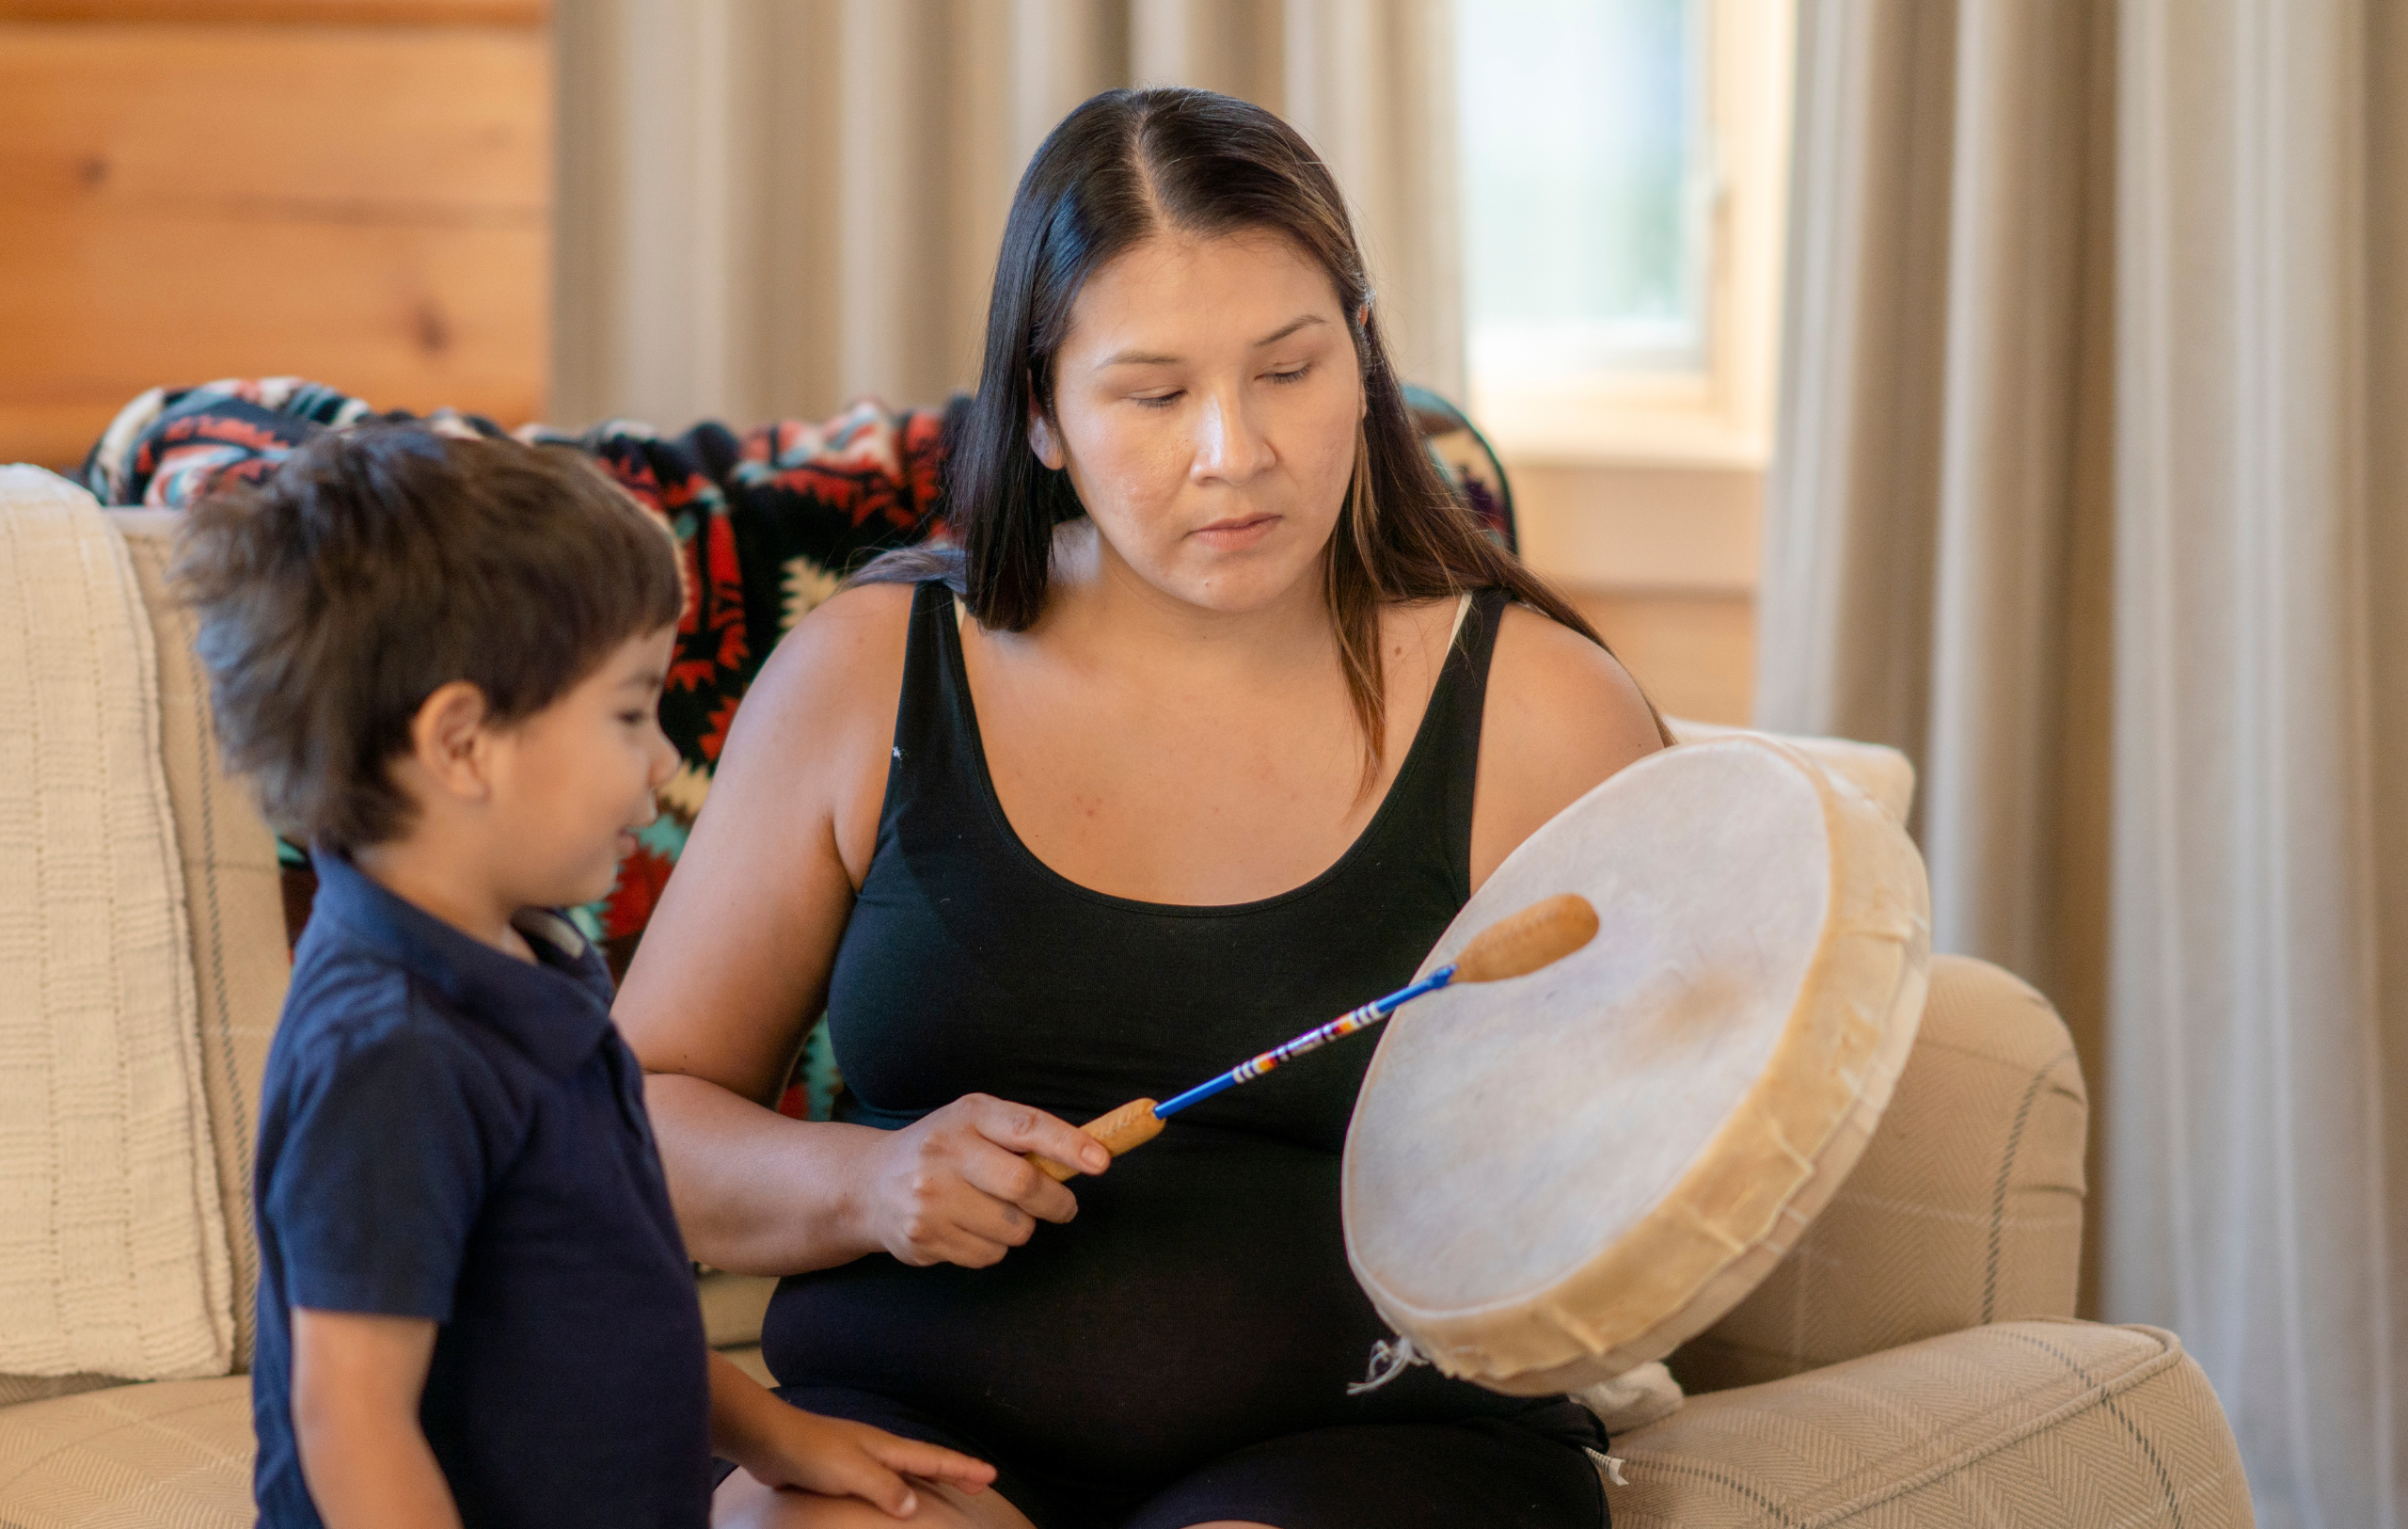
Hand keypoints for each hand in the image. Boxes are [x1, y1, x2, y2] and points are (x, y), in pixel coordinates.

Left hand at [735, 1408, 995, 1517]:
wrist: (770, 1440)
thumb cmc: (811, 1451)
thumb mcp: (853, 1471)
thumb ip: (884, 1487)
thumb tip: (914, 1506)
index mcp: (886, 1447)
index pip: (934, 1459)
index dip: (963, 1468)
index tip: (991, 1474)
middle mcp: (878, 1450)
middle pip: (927, 1462)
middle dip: (955, 1472)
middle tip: (982, 1483)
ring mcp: (860, 1457)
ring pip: (906, 1469)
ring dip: (930, 1479)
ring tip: (948, 1489)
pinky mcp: (842, 1470)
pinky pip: (883, 1480)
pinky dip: (901, 1487)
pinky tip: (894, 1497)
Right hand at [857, 1094, 1106, 1267]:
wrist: (869, 1185)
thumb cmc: (943, 1150)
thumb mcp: (975, 1124)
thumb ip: (1024, 1135)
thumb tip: (1092, 1154)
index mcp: (967, 1116)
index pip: (1027, 1127)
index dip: (1069, 1145)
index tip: (1101, 1162)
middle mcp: (944, 1152)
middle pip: (1024, 1185)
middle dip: (1057, 1202)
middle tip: (1064, 1207)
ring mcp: (930, 1198)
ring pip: (1013, 1229)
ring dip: (1021, 1227)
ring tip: (997, 1212)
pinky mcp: (923, 1238)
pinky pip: (988, 1255)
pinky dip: (992, 1247)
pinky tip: (969, 1229)